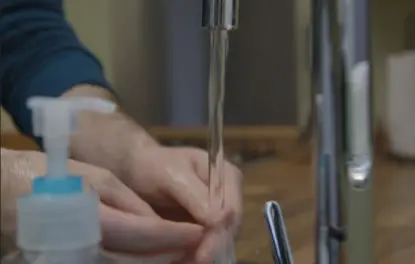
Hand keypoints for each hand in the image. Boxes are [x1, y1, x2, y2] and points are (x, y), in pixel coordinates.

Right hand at [0, 148, 202, 256]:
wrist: (5, 194)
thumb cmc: (50, 176)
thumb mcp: (94, 179)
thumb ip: (128, 203)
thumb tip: (157, 223)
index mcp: (90, 219)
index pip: (143, 232)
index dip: (174, 234)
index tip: (199, 231)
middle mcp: (84, 248)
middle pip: (139, 260)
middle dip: (173, 255)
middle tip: (199, 246)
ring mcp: (77, 260)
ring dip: (160, 263)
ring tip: (184, 254)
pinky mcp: (73, 262)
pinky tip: (157, 259)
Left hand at [121, 145, 242, 262]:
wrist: (135, 172)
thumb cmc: (153, 166)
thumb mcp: (172, 174)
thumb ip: (195, 195)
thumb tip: (220, 219)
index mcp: (228, 177)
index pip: (232, 211)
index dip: (221, 234)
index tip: (204, 255)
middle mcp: (228, 197)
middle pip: (228, 230)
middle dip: (212, 249)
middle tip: (194, 263)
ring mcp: (217, 216)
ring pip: (218, 242)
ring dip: (202, 255)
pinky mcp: (203, 230)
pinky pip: (203, 247)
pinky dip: (191, 256)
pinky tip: (179, 261)